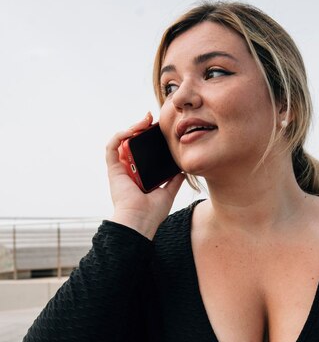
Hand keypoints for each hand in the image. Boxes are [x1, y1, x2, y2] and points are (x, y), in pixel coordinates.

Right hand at [106, 113, 184, 237]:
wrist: (140, 221)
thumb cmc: (152, 213)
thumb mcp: (168, 193)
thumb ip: (174, 181)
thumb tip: (183, 169)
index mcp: (140, 175)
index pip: (143, 151)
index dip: (149, 138)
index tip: (160, 129)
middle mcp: (128, 170)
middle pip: (132, 143)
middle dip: (141, 128)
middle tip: (152, 119)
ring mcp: (120, 169)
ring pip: (122, 142)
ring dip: (131, 128)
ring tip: (144, 121)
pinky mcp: (113, 170)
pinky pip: (111, 147)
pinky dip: (119, 136)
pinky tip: (131, 130)